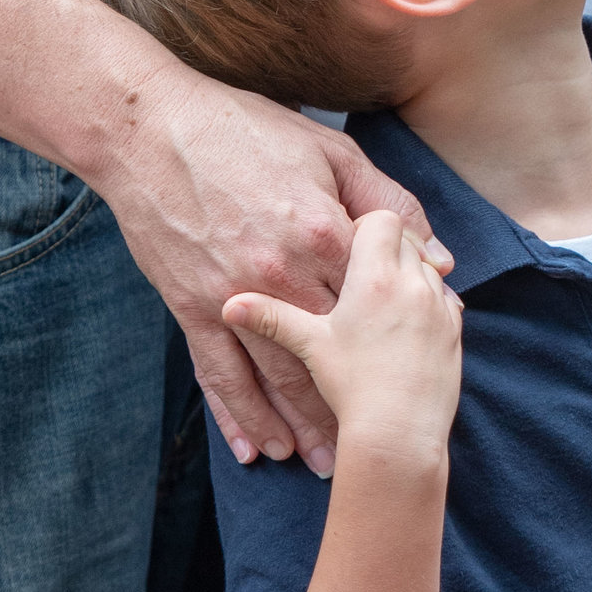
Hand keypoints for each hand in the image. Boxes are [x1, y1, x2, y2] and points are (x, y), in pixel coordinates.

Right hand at [100, 60, 446, 472]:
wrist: (152, 130)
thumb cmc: (245, 131)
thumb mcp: (330, 151)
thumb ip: (388, 202)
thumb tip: (439, 254)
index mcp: (322, 233)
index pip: (376, 301)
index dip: (398, 337)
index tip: (417, 374)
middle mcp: (283, 274)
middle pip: (330, 355)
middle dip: (350, 404)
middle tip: (373, 442)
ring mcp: (234, 296)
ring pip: (276, 376)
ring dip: (301, 424)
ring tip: (322, 461)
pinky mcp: (192, 307)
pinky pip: (219, 373)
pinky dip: (239, 414)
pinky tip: (255, 448)